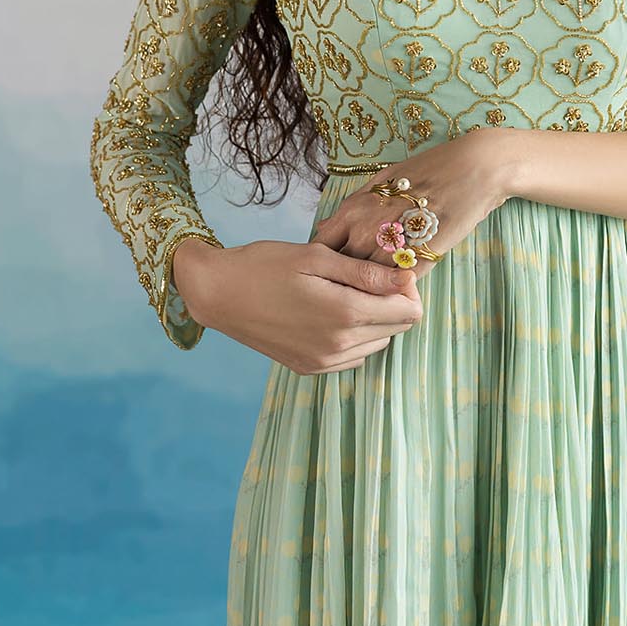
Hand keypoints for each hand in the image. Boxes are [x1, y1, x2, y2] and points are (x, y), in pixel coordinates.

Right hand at [175, 235, 423, 372]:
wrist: (218, 293)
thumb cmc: (265, 265)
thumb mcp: (317, 257)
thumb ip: (365, 273)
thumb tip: (407, 279)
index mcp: (344, 314)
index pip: (408, 313)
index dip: (407, 288)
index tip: (390, 270)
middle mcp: (337, 346)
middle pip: (396, 329)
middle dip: (393, 302)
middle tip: (369, 277)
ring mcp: (322, 362)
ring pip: (377, 343)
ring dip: (374, 320)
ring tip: (347, 292)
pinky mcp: (309, 368)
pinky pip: (353, 356)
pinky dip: (355, 336)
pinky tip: (333, 312)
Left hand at [310, 127, 509, 281]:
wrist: (472, 170)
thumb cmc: (428, 170)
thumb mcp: (382, 181)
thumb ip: (353, 207)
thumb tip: (327, 227)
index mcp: (353, 210)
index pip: (321, 247)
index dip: (325, 259)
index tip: (333, 265)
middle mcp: (365, 231)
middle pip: (340, 270)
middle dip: (342, 278)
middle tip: (350, 284)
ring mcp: (390, 249)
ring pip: (366, 284)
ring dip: (368, 289)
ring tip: (373, 291)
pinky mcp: (417, 264)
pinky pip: (395, 287)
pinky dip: (394, 290)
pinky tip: (398, 288)